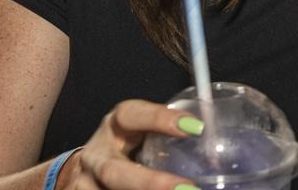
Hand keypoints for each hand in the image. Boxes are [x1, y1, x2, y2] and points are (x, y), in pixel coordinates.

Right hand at [66, 99, 203, 188]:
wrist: (85, 170)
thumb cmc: (128, 145)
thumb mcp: (141, 131)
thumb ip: (167, 133)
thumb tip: (212, 136)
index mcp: (114, 125)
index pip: (132, 115)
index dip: (160, 119)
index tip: (195, 127)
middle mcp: (96, 156)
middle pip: (115, 172)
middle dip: (150, 183)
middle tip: (188, 188)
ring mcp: (86, 184)